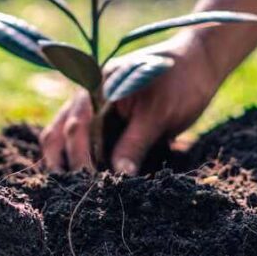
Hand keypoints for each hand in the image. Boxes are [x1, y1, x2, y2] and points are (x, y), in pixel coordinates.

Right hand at [40, 33, 221, 173]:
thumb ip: (135, 143)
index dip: (80, 157)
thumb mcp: (159, 115)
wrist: (198, 64)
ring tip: (75, 189)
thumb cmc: (180, 83)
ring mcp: (92, 104)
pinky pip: (81, 137)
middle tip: (76, 191)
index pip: (76, 126)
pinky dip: (80, 156)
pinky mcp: (103, 117)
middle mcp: (87, 94)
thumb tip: (118, 175)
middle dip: (64, 162)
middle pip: (58, 132)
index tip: (90, 182)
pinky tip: (86, 176)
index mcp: (98, 86)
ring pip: (62, 136)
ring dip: (66, 161)